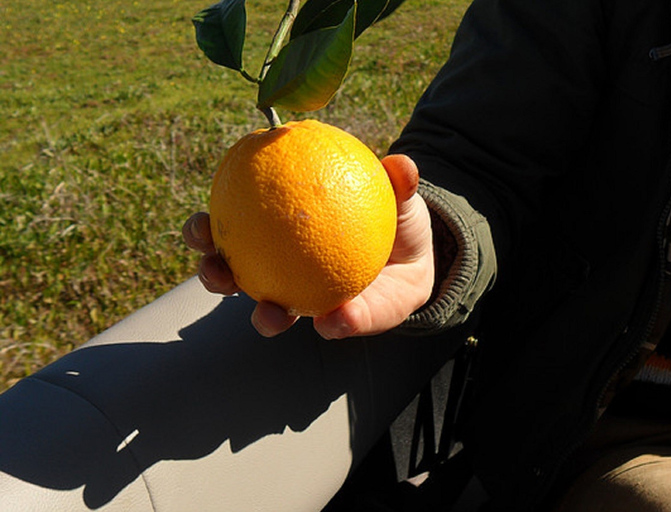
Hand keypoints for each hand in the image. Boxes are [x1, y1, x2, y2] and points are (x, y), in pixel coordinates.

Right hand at [183, 154, 433, 338]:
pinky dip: (334, 325)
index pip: (231, 228)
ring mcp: (306, 300)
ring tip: (270, 314)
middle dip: (214, 276)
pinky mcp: (340, 322)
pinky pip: (335, 326)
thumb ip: (396, 180)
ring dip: (264, 318)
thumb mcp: (397, 195)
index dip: (205, 231)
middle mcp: (282, 270)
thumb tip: (399, 163)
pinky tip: (334, 320)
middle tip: (215, 269)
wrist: (419, 258)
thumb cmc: (393, 217)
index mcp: (279, 234)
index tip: (200, 223)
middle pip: (235, 276)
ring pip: (272, 313)